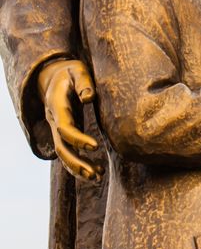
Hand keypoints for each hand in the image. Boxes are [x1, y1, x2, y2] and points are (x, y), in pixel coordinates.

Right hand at [37, 58, 101, 180]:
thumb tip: (89, 98)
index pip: (65, 127)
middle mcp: (54, 121)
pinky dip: (80, 164)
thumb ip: (84, 82)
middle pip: (61, 147)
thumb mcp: (77, 70)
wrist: (54, 75)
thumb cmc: (70, 72)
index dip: (78, 139)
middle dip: (76, 163)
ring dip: (78, 168)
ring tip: (97, 178)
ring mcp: (57, 129)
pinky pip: (69, 152)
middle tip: (95, 174)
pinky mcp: (65, 133)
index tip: (96, 146)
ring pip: (64, 154)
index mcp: (57, 106)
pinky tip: (97, 172)